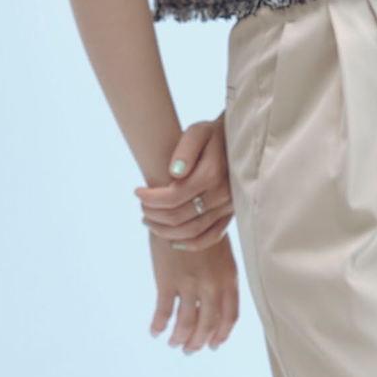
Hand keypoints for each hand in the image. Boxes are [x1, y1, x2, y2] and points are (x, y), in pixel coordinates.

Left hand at [135, 116, 232, 251]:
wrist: (239, 142)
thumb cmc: (212, 135)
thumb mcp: (197, 132)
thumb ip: (185, 150)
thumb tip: (175, 173)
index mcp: (212, 174)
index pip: (172, 197)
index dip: (150, 198)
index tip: (137, 191)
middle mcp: (222, 194)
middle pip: (179, 217)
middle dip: (154, 214)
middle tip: (141, 207)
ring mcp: (228, 207)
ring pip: (192, 231)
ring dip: (165, 231)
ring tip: (149, 221)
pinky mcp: (231, 214)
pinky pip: (211, 237)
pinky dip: (190, 243)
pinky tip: (173, 241)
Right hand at [149, 233, 238, 351]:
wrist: (181, 206)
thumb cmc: (201, 224)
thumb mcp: (221, 249)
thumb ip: (222, 274)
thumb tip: (217, 295)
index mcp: (229, 278)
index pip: (229, 316)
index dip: (221, 334)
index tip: (214, 344)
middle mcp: (212, 285)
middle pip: (207, 324)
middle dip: (198, 341)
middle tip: (190, 349)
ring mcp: (189, 285)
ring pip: (186, 323)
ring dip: (180, 338)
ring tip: (174, 344)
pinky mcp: (167, 281)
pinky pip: (163, 312)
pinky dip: (159, 325)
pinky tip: (155, 331)